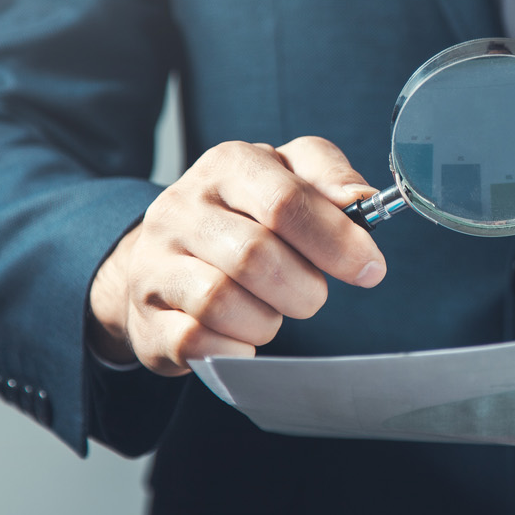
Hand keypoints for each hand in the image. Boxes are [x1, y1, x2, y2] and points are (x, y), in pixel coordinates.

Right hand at [88, 137, 385, 375]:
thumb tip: (362, 199)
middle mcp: (181, 208)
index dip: (336, 241)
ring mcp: (154, 264)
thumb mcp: (288, 176)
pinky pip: (196, 341)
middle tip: (311, 295)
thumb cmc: (243, 217)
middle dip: (304, 288)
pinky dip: (236, 348)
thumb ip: (329, 178)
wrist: (162, 258)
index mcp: (227, 166)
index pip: (285, 202)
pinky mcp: (146, 317)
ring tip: (272, 311)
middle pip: (256, 257)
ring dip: (267, 320)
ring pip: (222, 302)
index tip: (369, 268)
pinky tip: (243, 336)